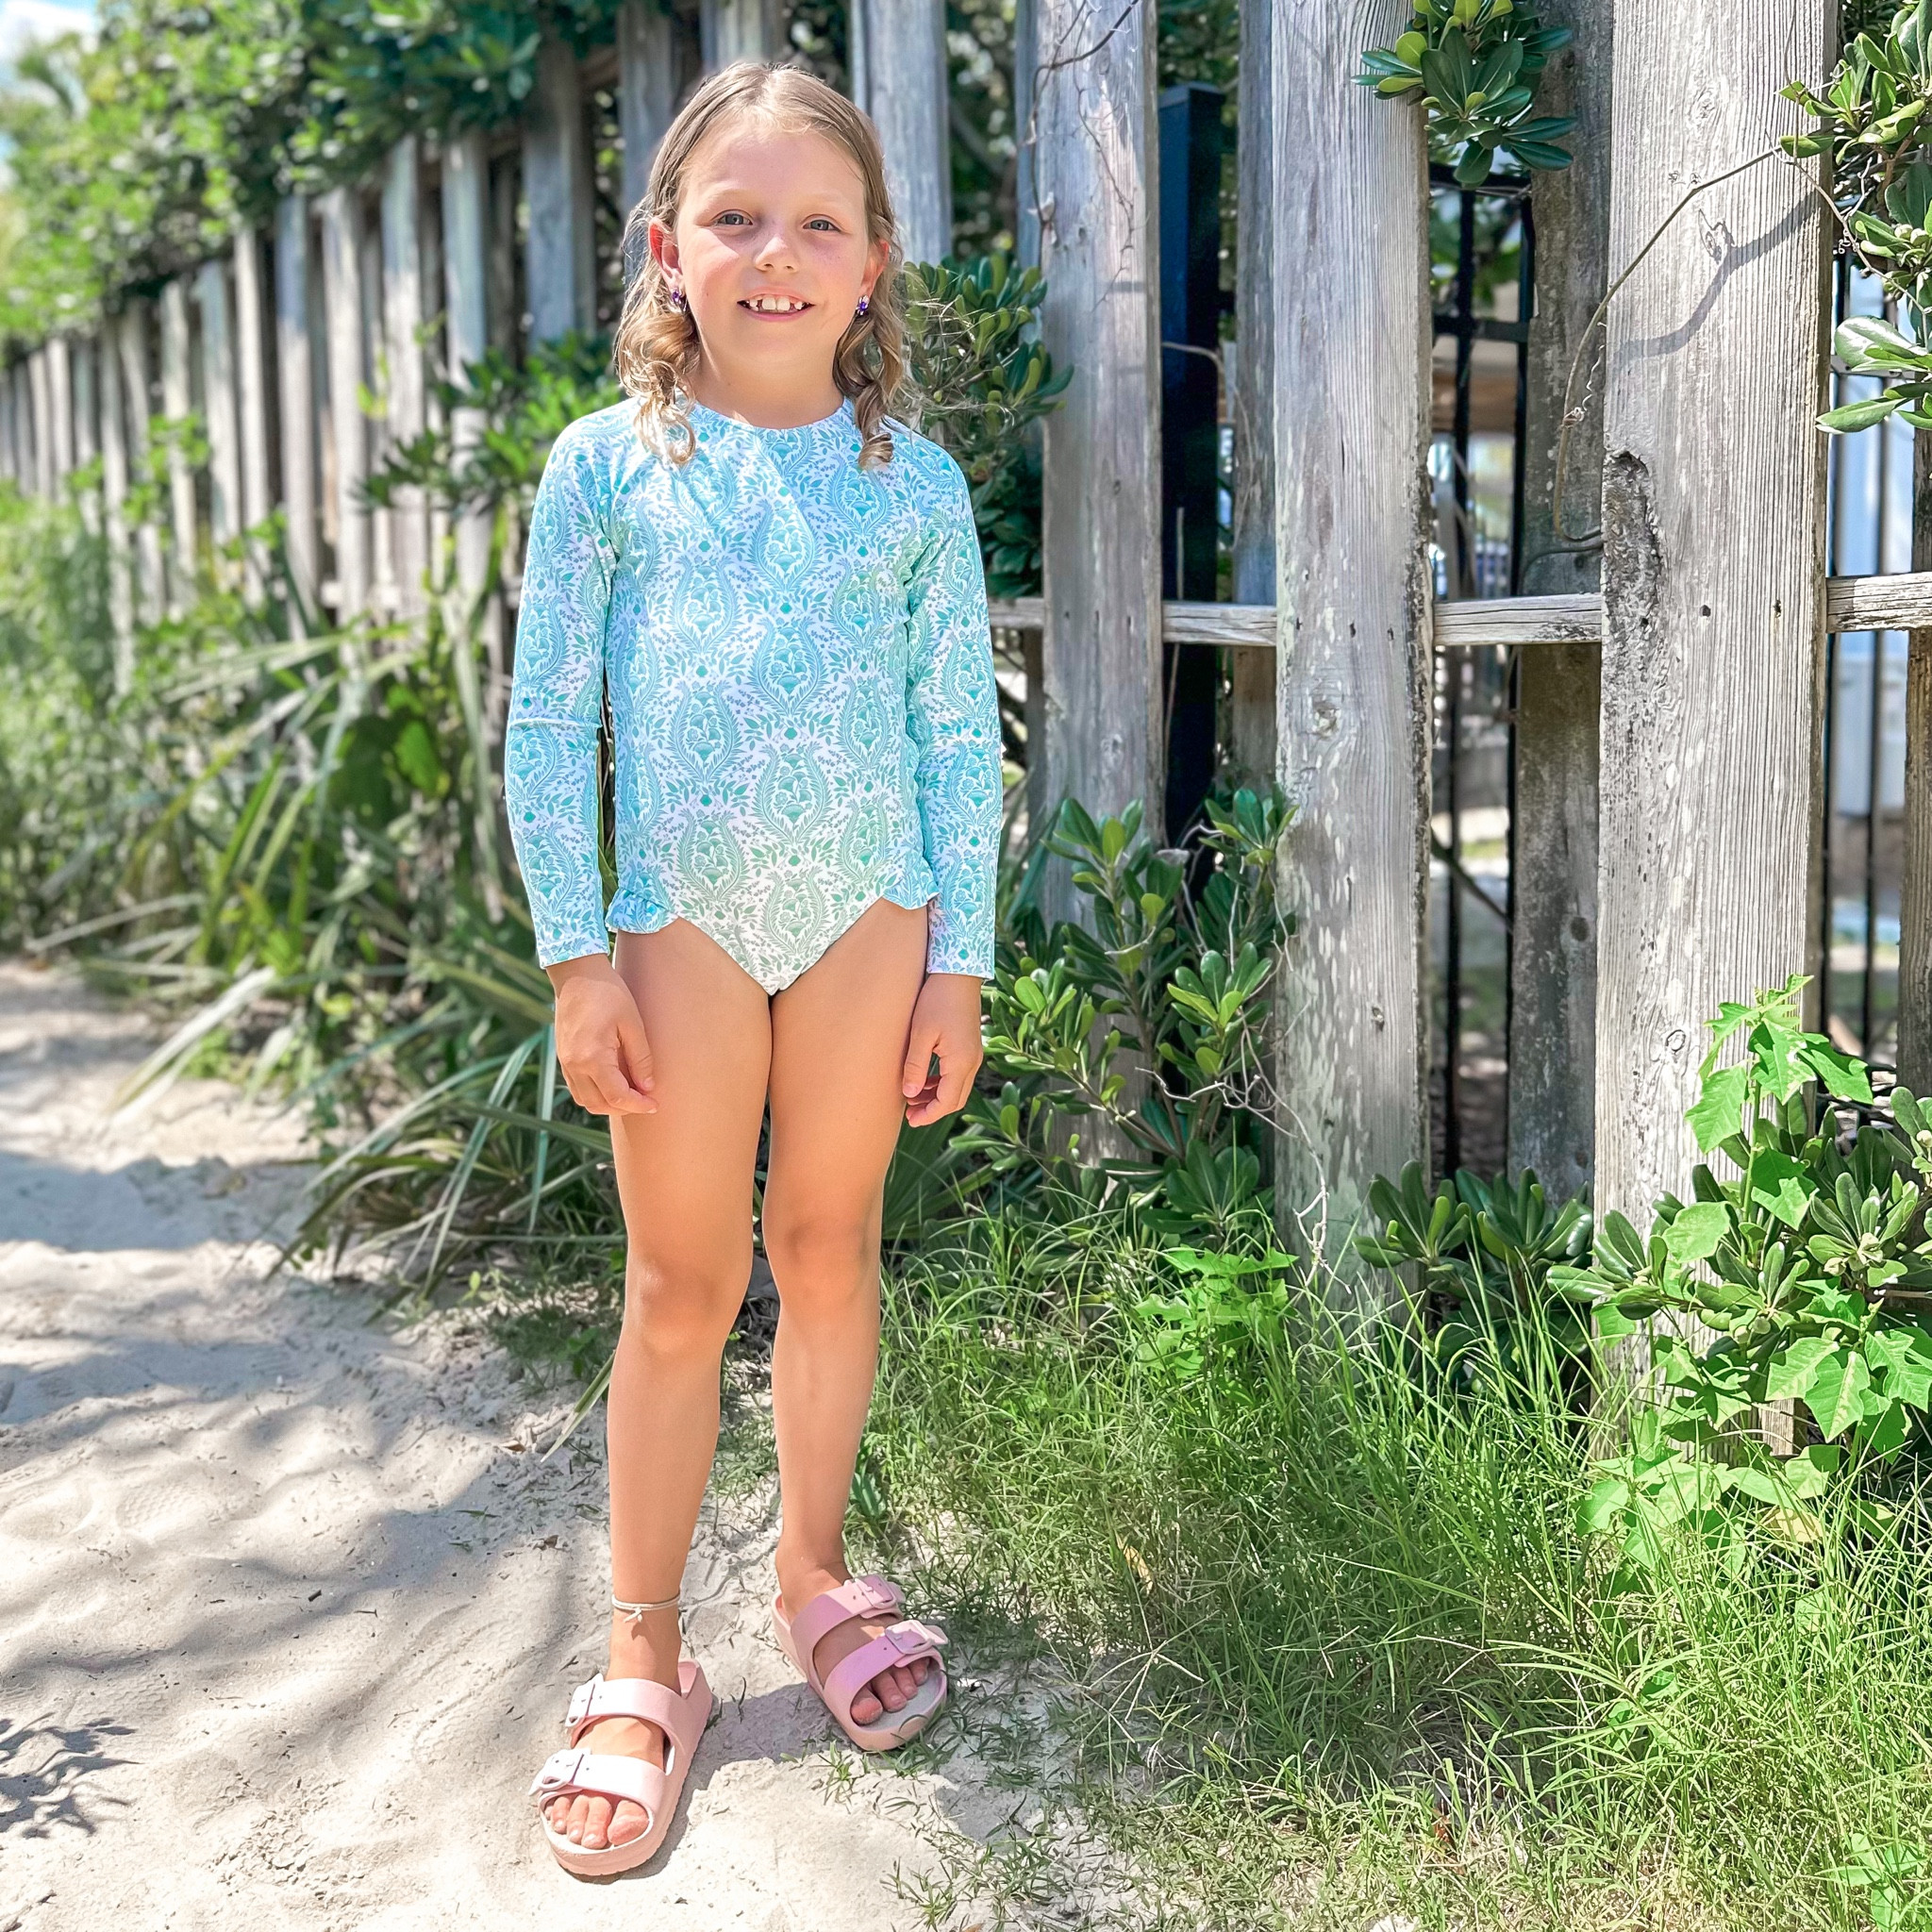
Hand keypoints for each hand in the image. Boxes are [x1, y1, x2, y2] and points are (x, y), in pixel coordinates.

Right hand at [547, 953, 657, 1115]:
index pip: (617, 1097)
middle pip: (599, 1105)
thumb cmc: (609, 994)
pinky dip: (595, 1093)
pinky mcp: (562, 1058)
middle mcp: (575, 1066)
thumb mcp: (632, 1024)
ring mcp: (565, 1063)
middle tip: (645, 1099)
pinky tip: (613, 1082)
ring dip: (608, 1104)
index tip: (655, 1104)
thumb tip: (647, 1087)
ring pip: (585, 1101)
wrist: (577, 974)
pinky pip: (577, 1088)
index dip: (639, 1105)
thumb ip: (641, 1059)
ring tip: (631, 1093)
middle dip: (624, 1108)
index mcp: (593, 1058)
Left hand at [900, 972, 983, 1126]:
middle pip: (956, 1099)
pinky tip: (925, 1078)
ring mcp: (974, 1053)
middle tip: (910, 1114)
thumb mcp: (921, 1034)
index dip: (929, 1115)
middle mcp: (972, 1061)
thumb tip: (910, 1094)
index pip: (947, 1102)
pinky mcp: (970, 1046)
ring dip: (938, 1096)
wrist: (958, 973)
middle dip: (934, 1109)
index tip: (911, 1121)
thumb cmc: (936, 1000)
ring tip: (913, 1096)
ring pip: (958, 1087)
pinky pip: (959, 1074)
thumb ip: (916, 1066)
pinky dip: (943, 1082)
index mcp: (961, 1062)